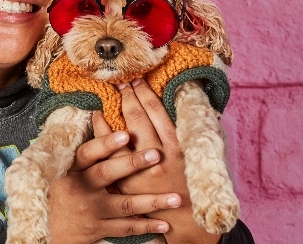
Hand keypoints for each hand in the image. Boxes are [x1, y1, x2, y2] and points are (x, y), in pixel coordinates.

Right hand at [47, 121, 182, 243]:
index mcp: (72, 169)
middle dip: (133, 164)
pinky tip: (165, 224)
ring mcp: (91, 210)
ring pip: (125, 204)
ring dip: (152, 201)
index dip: (106, 143)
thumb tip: (100, 115)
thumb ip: (84, 150)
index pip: (88, 152)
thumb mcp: (63, 170)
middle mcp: (81, 188)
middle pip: (108, 173)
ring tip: (176, 197)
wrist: (49, 231)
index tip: (125, 134)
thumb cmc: (61, 192)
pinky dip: (147, 227)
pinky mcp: (98, 229)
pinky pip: (126, 228)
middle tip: (156, 155)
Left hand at [93, 79, 220, 243]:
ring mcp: (140, 171)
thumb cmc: (198, 185)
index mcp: (179, 148)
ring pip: (121, 135)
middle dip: (128, 96)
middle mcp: (159, 157)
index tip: (138, 79)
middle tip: (121, 80)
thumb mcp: (206, 156)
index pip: (158, 112)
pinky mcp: (126, 184)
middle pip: (139, 119)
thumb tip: (191, 98)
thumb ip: (199, 129)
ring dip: (113, 112)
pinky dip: (102, 136)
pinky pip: (110, 156)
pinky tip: (97, 120)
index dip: (146, 93)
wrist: (187, 222)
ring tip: (108, 95)